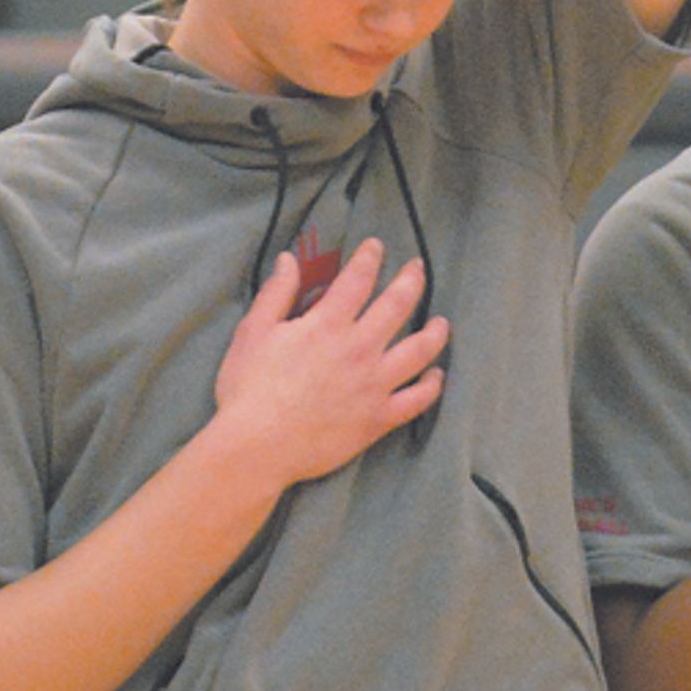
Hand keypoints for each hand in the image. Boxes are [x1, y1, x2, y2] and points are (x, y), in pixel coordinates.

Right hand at [204, 241, 447, 494]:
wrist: (258, 445)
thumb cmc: (249, 387)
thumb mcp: (253, 332)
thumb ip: (276, 293)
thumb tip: (289, 259)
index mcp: (327, 324)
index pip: (357, 280)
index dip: (369, 258)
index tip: (377, 246)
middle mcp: (360, 349)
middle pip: (396, 306)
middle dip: (410, 280)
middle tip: (418, 267)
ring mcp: (375, 385)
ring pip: (419, 351)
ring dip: (434, 332)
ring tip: (441, 322)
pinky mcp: (379, 418)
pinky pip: (417, 400)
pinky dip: (432, 385)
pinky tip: (436, 375)